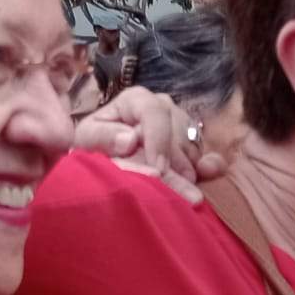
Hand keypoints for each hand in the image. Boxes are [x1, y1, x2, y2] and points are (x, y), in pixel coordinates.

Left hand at [74, 88, 226, 203]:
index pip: (155, 112)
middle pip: (177, 133)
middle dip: (175, 165)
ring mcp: (181, 124)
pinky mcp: (193, 144)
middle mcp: (164, 107)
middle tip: (172, 193)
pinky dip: (207, 170)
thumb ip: (102, 137)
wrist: (105, 160)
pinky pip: (208, 156)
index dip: (159, 140)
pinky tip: (206, 178)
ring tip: (180, 194)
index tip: (158, 170)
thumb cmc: (94, 145)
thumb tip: (130, 140)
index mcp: (136, 100)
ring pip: (192, 148)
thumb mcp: (87, 139)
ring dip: (186, 172)